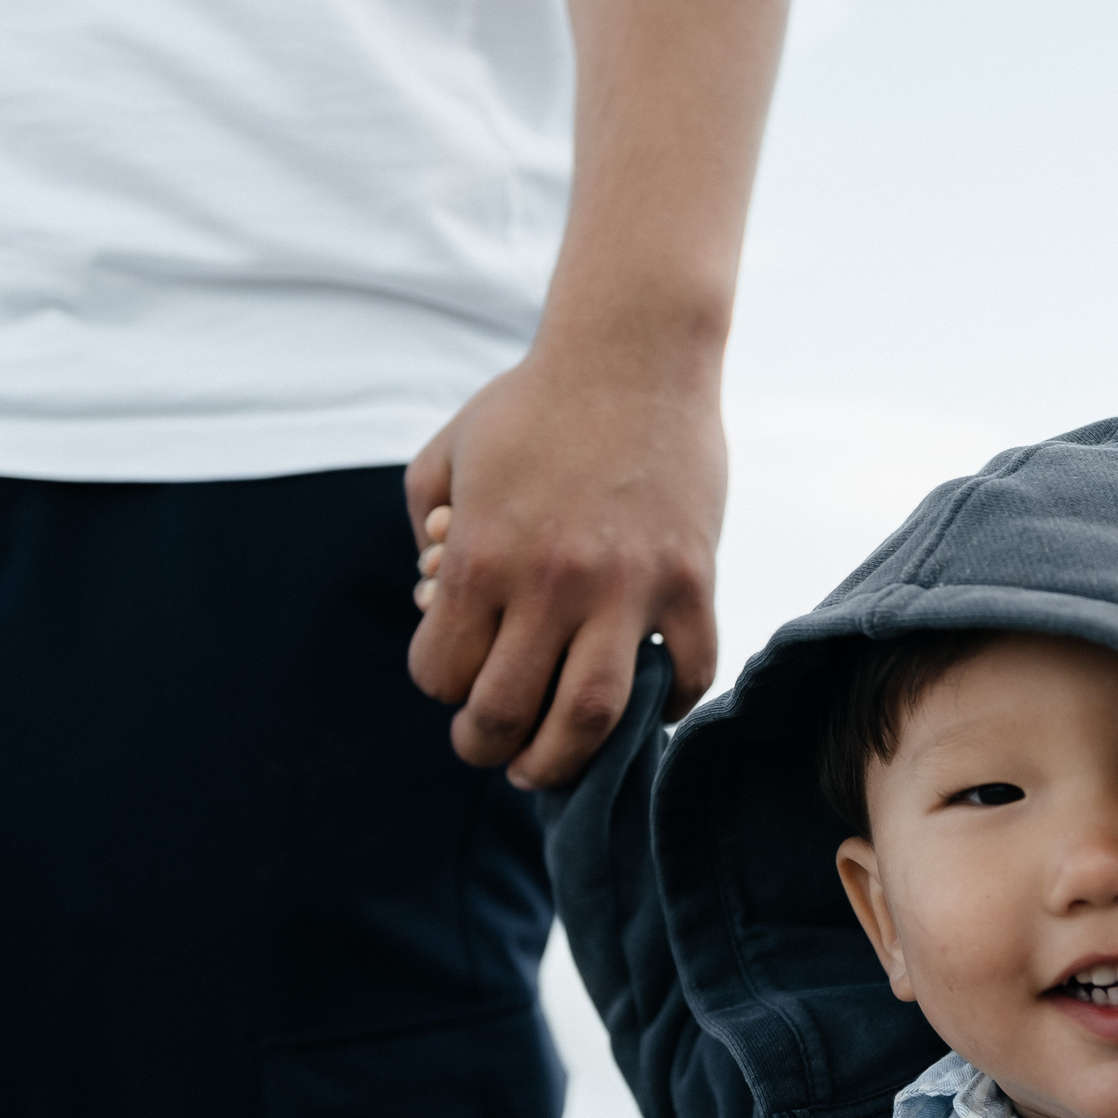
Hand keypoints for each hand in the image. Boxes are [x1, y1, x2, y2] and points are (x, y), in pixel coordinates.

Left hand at [405, 336, 724, 788]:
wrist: (634, 353)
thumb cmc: (532, 403)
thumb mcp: (445, 453)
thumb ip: (426, 528)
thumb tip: (434, 598)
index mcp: (479, 556)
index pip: (441, 674)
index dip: (440, 685)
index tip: (454, 675)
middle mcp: (549, 582)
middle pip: (507, 713)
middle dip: (487, 747)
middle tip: (492, 750)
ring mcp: (626, 586)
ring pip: (592, 716)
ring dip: (566, 759)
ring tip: (554, 764)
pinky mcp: (691, 580)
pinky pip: (687, 672)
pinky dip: (667, 706)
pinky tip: (647, 705)